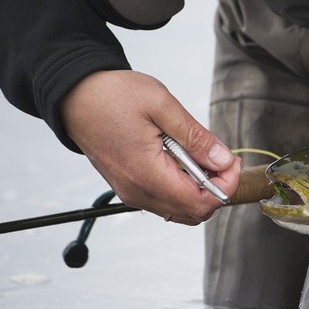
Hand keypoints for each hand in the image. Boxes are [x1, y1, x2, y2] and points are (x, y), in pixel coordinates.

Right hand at [60, 70, 240, 224]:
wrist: (76, 95)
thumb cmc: (111, 96)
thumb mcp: (162, 106)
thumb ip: (196, 137)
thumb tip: (223, 160)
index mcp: (146, 173)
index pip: (201, 202)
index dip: (226, 186)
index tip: (232, 163)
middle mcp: (138, 191)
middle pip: (194, 212)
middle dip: (217, 189)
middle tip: (221, 159)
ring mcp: (132, 193)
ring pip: (182, 211)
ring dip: (201, 190)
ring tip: (201, 157)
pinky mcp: (130, 188)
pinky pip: (166, 202)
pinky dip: (184, 188)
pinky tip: (184, 162)